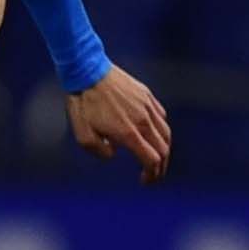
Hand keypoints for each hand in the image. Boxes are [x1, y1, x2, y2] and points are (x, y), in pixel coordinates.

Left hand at [66, 65, 170, 183]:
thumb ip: (99, 151)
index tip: (144, 181)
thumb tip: (114, 154)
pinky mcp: (146, 94)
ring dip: (163, 149)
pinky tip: (153, 132)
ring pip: (166, 133)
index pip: (152, 160)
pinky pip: (161, 116)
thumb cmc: (82, 102)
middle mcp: (143, 120)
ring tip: (155, 156)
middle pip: (163, 150)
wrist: (86, 69)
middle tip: (152, 174)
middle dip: (161, 167)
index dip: (152, 175)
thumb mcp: (82, 134)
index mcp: (129, 133)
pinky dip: (162, 129)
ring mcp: (147, 106)